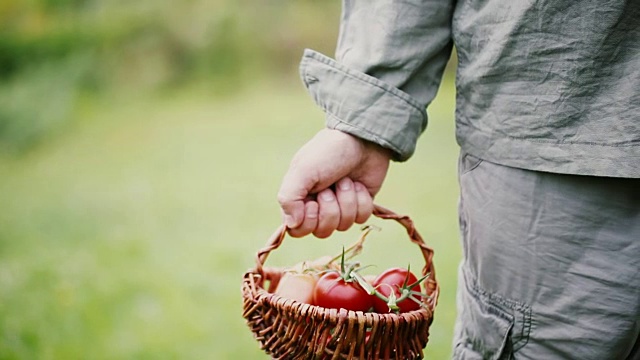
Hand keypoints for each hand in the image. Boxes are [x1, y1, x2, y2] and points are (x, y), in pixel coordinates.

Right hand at [277, 129, 391, 237]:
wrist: (362, 141)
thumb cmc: (328, 152)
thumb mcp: (302, 171)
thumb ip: (289, 198)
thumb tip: (291, 224)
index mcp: (299, 198)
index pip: (297, 230)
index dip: (307, 222)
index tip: (313, 203)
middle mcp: (318, 206)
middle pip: (321, 231)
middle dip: (330, 209)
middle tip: (331, 187)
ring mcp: (340, 207)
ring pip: (342, 226)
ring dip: (346, 201)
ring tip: (346, 181)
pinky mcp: (359, 206)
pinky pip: (360, 218)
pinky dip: (361, 201)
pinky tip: (358, 185)